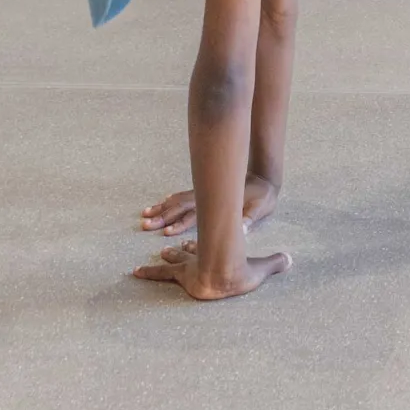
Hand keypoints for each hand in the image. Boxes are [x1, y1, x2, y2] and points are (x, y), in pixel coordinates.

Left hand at [131, 239, 291, 301]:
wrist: (228, 277)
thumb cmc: (241, 274)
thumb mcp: (262, 270)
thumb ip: (274, 264)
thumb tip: (290, 259)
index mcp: (217, 258)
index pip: (205, 250)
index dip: (196, 247)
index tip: (187, 244)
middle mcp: (200, 260)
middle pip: (188, 254)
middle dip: (178, 252)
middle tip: (166, 249)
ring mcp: (189, 268)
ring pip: (173, 263)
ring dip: (162, 262)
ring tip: (142, 266)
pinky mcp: (181, 277)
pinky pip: (162, 274)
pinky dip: (149, 273)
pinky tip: (134, 273)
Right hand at [141, 177, 277, 236]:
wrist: (264, 177)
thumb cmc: (262, 196)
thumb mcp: (260, 208)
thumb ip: (249, 219)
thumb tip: (241, 229)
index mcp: (218, 204)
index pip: (194, 215)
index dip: (180, 224)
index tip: (166, 232)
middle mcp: (208, 197)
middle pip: (179, 207)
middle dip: (162, 216)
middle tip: (145, 224)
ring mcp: (205, 193)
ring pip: (177, 200)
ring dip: (161, 208)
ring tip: (145, 214)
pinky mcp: (206, 192)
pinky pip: (183, 196)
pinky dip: (170, 200)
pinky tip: (161, 203)